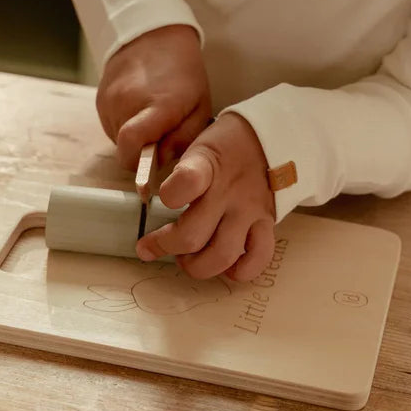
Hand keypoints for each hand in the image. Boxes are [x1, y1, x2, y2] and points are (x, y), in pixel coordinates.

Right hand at [96, 25, 212, 170]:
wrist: (153, 36)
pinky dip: (124, 126)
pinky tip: (137, 110)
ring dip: (133, 139)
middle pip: (126, 150)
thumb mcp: (200, 106)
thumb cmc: (184, 73)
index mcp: (159, 105)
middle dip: (141, 153)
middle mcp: (128, 102)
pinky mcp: (100, 99)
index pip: (133, 144)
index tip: (144, 184)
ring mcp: (110, 100)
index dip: (137, 169)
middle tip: (159, 139)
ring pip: (118, 140)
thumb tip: (162, 164)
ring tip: (149, 118)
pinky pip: (111, 126)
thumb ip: (184, 140)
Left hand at [136, 112, 276, 281]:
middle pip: (192, 235)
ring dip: (196, 265)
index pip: (187, 181)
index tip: (156, 201)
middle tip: (152, 245)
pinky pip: (256, 260)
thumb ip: (172, 168)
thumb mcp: (193, 142)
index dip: (169, 196)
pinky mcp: (266, 223)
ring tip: (185, 258)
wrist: (268, 139)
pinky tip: (223, 264)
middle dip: (164, 246)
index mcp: (206, 163)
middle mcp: (228, 190)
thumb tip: (143, 195)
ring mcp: (249, 210)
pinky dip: (238, 271)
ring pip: (221, 255)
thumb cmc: (222, 145)